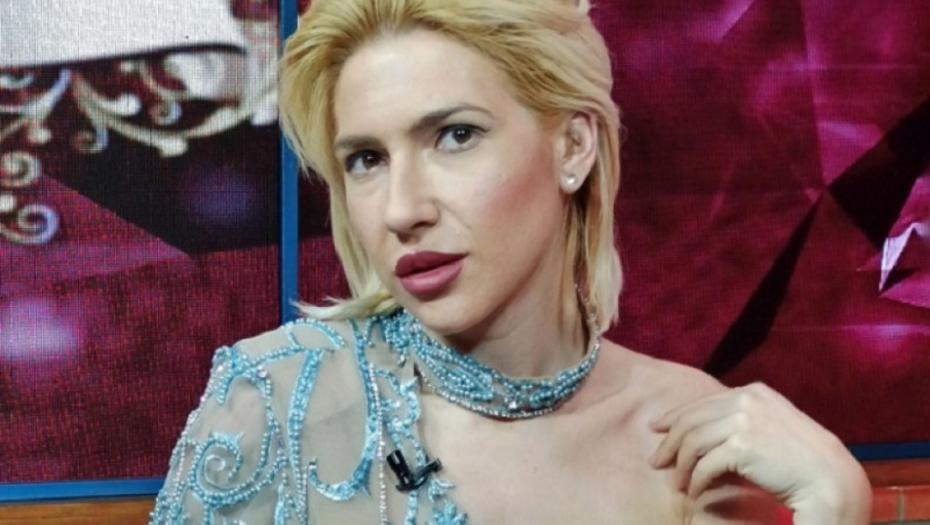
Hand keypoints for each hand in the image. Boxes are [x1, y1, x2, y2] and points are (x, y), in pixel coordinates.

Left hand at [649, 383, 870, 524]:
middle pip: (690, 421)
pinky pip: (705, 465)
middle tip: (656, 461)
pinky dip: (696, 480)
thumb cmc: (801, 460)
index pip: (701, 403)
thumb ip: (742, 420)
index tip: (658, 429)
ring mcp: (744, 421)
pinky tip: (694, 491)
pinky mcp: (742, 447)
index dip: (675, 417)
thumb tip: (704, 429)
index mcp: (752, 392)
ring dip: (681, 466)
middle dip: (669, 442)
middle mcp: (746, 400)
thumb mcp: (771, 427)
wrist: (830, 480)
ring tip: (677, 483)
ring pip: (692, 442)